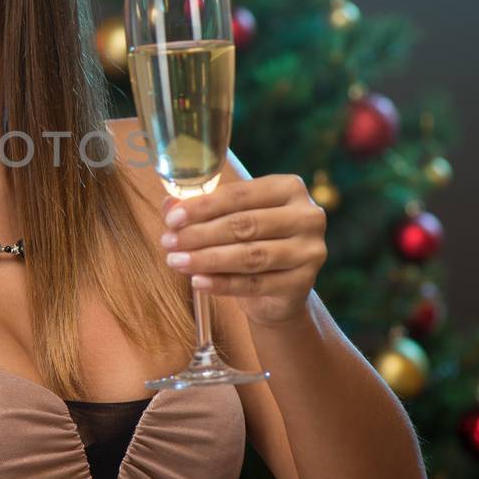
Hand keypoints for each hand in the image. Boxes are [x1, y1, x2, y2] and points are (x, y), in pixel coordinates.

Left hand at [158, 173, 327, 326]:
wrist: (277, 290)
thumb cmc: (252, 242)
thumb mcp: (230, 219)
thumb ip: (202, 209)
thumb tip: (169, 204)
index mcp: (289, 188)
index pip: (240, 194)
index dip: (203, 206)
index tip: (172, 218)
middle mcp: (307, 216)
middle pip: (245, 224)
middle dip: (200, 234)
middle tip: (169, 242)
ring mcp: (309, 250)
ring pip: (250, 255)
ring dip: (207, 259)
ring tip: (176, 261)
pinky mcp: (304, 282)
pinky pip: (255, 284)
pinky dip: (222, 284)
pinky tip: (198, 281)